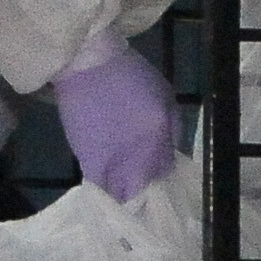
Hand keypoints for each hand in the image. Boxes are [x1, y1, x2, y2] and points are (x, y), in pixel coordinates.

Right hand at [50, 39, 180, 203]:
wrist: (87, 65)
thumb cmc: (129, 74)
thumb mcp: (165, 94)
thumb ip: (174, 127)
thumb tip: (171, 152)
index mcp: (161, 135)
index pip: (168, 170)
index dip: (164, 173)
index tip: (159, 173)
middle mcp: (141, 154)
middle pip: (148, 188)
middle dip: (147, 191)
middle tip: (142, 187)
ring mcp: (114, 161)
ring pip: (125, 195)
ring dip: (126, 195)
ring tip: (124, 191)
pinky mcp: (89, 161)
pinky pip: (101, 187)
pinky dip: (106, 192)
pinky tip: (107, 189)